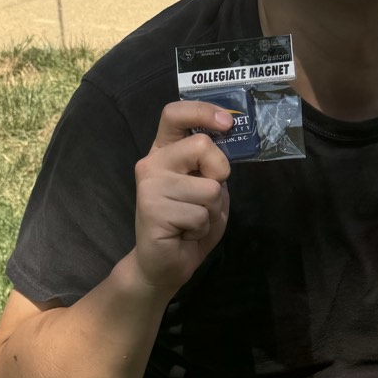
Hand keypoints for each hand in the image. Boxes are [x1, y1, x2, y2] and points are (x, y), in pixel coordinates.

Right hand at [131, 100, 232, 297]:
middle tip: (206, 197)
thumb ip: (214, 168)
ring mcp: (149, 184)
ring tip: (192, 222)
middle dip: (219, 174)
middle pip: (202, 145)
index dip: (203, 111)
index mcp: (166, 152)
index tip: (227, 123)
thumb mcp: (210, 190)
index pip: (174, 114)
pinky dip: (200, 229)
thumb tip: (224, 144)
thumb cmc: (189, 226)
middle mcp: (153, 162)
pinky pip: (199, 215)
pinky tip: (183, 234)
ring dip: (211, 211)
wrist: (164, 265)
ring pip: (209, 188)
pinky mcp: (151, 209)